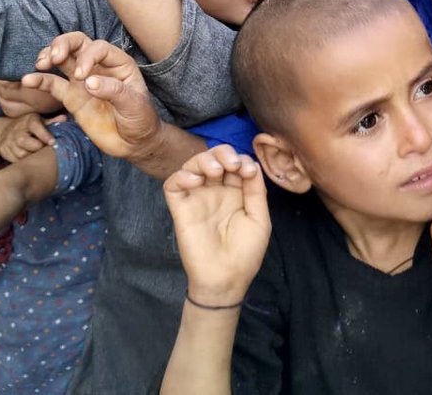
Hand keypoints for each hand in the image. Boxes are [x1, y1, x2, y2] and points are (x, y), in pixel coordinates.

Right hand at [0, 111, 58, 161]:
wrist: (6, 130)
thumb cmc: (29, 126)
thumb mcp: (40, 121)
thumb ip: (52, 122)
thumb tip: (64, 119)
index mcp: (28, 121)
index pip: (35, 126)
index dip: (44, 135)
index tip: (53, 142)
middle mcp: (17, 130)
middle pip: (25, 142)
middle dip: (37, 148)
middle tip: (46, 151)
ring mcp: (9, 141)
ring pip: (20, 154)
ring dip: (31, 157)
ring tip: (39, 156)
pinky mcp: (4, 150)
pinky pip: (14, 160)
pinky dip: (23, 162)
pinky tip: (30, 160)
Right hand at [22, 33, 159, 158]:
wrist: (134, 143)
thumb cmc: (141, 120)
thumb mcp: (134, 105)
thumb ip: (114, 91)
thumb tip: (88, 82)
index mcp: (118, 63)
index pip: (98, 48)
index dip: (86, 57)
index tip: (81, 76)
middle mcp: (99, 67)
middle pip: (77, 44)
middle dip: (63, 44)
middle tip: (54, 57)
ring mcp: (83, 80)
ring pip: (63, 59)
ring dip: (49, 56)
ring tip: (41, 64)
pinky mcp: (72, 97)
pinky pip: (53, 84)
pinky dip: (40, 80)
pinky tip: (28, 80)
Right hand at [164, 146, 270, 304]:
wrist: (226, 279)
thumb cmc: (245, 253)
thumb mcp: (259, 219)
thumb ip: (256, 191)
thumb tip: (252, 164)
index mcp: (237, 192)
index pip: (235, 163)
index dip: (242, 159)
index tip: (248, 171)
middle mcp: (216, 191)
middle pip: (214, 158)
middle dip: (223, 152)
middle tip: (232, 165)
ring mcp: (197, 198)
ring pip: (192, 164)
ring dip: (204, 159)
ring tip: (215, 171)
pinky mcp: (180, 208)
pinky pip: (172, 184)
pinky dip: (181, 175)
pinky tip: (195, 180)